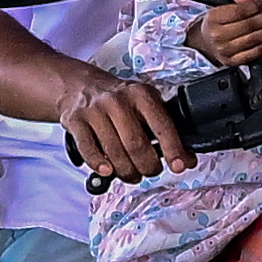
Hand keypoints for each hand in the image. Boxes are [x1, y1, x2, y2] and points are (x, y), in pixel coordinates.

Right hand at [63, 70, 184, 184]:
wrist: (80, 87)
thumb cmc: (118, 102)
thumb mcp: (144, 106)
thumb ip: (165, 131)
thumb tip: (186, 159)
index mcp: (141, 95)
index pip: (161, 125)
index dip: (173, 149)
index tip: (179, 166)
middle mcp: (118, 101)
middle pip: (136, 144)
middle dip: (147, 166)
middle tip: (151, 171)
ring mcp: (95, 111)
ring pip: (114, 151)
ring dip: (126, 171)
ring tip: (132, 174)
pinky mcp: (75, 121)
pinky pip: (89, 149)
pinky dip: (99, 165)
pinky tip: (107, 171)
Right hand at [186, 0, 261, 69]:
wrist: (204, 43)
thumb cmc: (215, 23)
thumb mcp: (222, 7)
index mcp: (214, 18)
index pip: (240, 11)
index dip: (257, 6)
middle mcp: (218, 35)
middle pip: (250, 25)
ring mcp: (225, 50)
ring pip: (254, 39)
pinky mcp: (232, 61)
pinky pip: (252, 53)